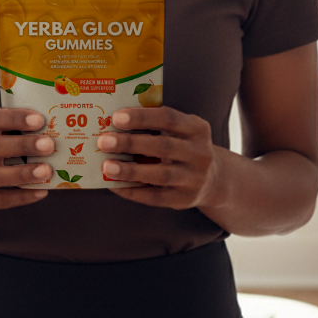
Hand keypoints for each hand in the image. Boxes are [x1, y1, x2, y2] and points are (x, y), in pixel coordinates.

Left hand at [97, 107, 220, 209]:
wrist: (213, 179)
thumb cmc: (184, 147)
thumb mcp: (182, 131)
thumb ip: (156, 124)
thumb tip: (113, 123)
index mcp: (197, 128)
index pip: (169, 118)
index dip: (142, 117)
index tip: (116, 117)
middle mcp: (201, 153)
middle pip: (163, 146)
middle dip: (131, 143)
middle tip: (104, 141)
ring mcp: (195, 179)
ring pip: (160, 174)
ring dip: (130, 171)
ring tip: (106, 166)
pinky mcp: (184, 200)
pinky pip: (155, 197)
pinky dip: (133, 191)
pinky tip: (113, 185)